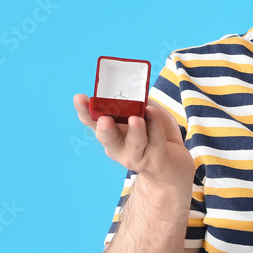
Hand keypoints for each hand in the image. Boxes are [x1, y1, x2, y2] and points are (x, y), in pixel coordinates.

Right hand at [73, 94, 195, 191]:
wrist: (174, 161)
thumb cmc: (153, 131)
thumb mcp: (142, 112)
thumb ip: (136, 103)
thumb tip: (133, 90)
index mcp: (110, 133)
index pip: (92, 122)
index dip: (84, 111)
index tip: (79, 98)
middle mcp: (119, 147)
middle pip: (108, 138)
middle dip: (105, 129)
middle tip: (104, 119)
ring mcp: (137, 156)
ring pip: (135, 143)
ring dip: (135, 131)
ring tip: (136, 119)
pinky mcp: (156, 160)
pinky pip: (156, 141)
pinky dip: (155, 126)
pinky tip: (153, 113)